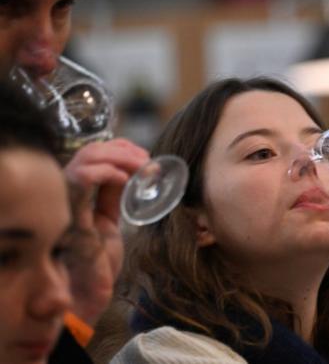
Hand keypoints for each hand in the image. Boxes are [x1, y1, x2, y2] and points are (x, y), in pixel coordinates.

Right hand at [63, 138, 149, 325]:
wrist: (88, 295)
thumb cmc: (98, 262)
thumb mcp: (111, 220)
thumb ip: (114, 196)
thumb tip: (132, 171)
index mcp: (79, 194)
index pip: (92, 154)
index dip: (119, 148)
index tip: (145, 156)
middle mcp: (69, 194)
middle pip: (89, 151)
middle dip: (122, 149)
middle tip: (147, 160)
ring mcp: (68, 203)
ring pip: (85, 158)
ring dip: (119, 156)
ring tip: (142, 166)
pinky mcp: (72, 214)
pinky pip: (82, 180)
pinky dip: (107, 171)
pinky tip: (125, 179)